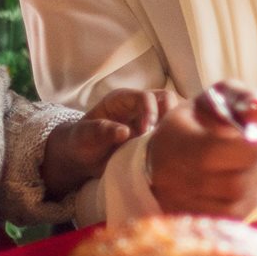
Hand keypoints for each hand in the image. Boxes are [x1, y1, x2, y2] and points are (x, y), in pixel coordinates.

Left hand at [41, 89, 175, 196]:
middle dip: (168, 118)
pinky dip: (173, 142)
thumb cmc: (82, 141)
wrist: (83, 158)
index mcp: (123, 100)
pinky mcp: (154, 136)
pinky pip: (171, 133)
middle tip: (160, 140)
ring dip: (173, 130)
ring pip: (173, 116)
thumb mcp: (85, 135)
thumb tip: (125, 132)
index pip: (147, 97)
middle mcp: (139, 107)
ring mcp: (149, 121)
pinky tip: (166, 155)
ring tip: (164, 148)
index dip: (150, 112)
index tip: (145, 132)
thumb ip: (102, 131)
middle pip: (167, 100)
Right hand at [145, 80, 256, 216]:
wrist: (165, 155)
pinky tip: (250, 184)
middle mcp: (173, 178)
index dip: (254, 149)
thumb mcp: (217, 99)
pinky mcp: (194, 221)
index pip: (215, 151)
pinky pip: (232, 219)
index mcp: (176, 141)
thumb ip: (243, 98)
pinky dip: (250, 200)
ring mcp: (182, 205)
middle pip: (232, 184)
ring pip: (236, 204)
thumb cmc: (197, 124)